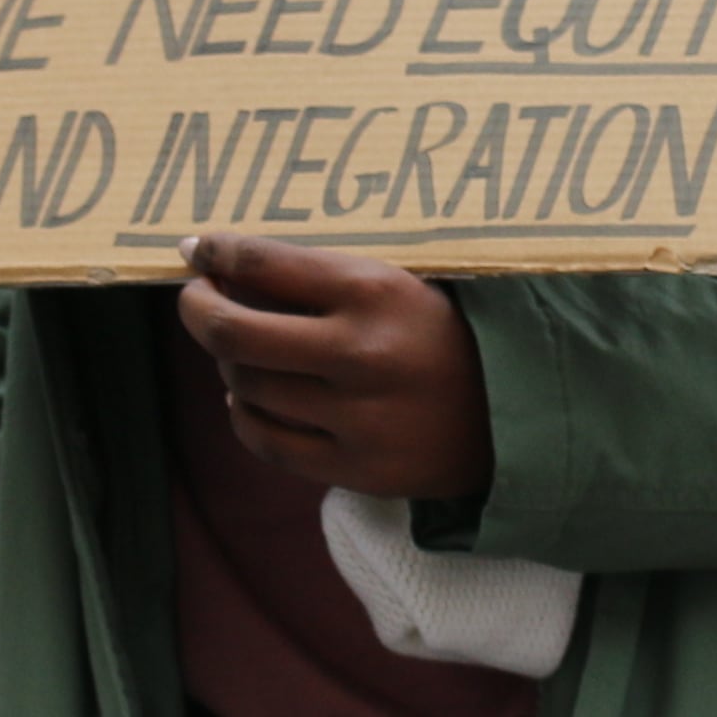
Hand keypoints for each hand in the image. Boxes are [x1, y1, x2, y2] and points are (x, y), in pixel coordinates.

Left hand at [177, 234, 491, 500]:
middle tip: (196, 295)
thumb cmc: (452, 334)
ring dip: (227, 360)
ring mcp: (355, 418)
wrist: (520, 415)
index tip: (198, 249)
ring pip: (244, 385)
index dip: (214, 252)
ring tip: (238, 347)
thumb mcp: (403, 282)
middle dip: (197, 306)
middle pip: (231, 330)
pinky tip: (249, 394)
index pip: (260, 262)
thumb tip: (229, 262)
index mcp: (374, 291)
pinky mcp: (355, 468)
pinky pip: (265, 440)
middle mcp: (359, 354)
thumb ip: (326, 275)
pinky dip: (244, 412)